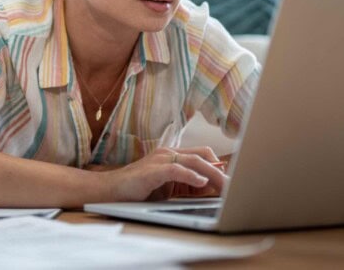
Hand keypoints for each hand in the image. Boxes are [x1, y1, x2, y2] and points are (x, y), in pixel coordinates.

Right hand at [103, 146, 227, 201]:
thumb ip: (186, 185)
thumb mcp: (167, 188)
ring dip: (212, 174)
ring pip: (194, 161)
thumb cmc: (136, 190)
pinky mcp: (153, 170)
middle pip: (203, 156)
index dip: (218, 167)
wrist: (109, 191)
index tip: (231, 181)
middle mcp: (168, 153)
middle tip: (234, 186)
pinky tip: (202, 184)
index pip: (203, 155)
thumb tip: (210, 188)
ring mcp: (160, 159)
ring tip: (225, 186)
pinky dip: (192, 176)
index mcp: (172, 156)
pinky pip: (177, 170)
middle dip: (221, 171)